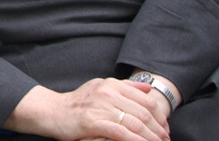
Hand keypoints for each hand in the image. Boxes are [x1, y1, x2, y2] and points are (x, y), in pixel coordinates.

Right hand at [7, 78, 169, 140]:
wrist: (53, 111)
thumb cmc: (78, 103)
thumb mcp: (101, 87)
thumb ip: (125, 87)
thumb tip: (148, 88)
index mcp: (112, 84)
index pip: (146, 99)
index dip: (160, 115)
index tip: (165, 127)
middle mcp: (108, 92)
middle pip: (144, 112)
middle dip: (158, 129)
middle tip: (166, 139)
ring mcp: (101, 106)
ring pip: (136, 123)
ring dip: (151, 137)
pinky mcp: (94, 121)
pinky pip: (122, 133)